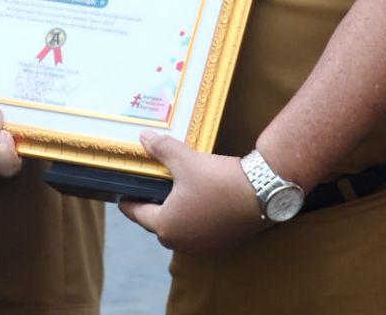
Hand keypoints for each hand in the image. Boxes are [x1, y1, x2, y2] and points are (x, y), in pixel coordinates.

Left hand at [120, 132, 263, 254]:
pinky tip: (199, 202)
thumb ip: (162, 149)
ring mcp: (202, 247)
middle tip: (150, 188)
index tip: (123, 196)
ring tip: (175, 193)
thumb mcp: (186, 160)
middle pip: (157, 223)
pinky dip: (194, 219)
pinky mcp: (220, 244)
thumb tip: (144, 137)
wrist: (262, 194)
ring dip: (175, 215)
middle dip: (153, 207)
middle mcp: (181, 243)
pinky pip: (198, 232)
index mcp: (166, 226)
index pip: (137, 214)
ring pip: (179, 229)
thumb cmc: (218, 180)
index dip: (128, 202)